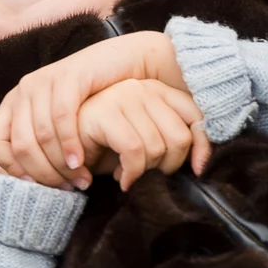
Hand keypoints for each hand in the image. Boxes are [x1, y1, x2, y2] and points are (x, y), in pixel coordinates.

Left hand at [0, 33, 188, 188]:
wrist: (125, 64)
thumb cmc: (92, 103)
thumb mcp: (58, 127)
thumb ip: (38, 150)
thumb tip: (15, 183)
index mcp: (12, 104)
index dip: (9, 167)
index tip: (36, 186)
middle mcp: (22, 91)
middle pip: (19, 144)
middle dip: (44, 174)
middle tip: (66, 189)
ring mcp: (44, 80)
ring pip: (41, 135)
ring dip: (60, 165)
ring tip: (80, 180)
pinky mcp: (67, 76)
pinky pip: (62, 117)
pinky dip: (70, 144)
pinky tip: (80, 160)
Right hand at [79, 80, 210, 190]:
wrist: (65, 143)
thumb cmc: (107, 145)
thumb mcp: (147, 143)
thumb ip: (172, 145)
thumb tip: (200, 166)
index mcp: (159, 90)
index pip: (196, 116)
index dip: (203, 147)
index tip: (197, 171)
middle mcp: (144, 88)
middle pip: (179, 138)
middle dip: (166, 167)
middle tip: (147, 174)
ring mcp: (124, 96)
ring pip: (157, 147)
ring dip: (144, 173)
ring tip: (130, 176)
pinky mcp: (106, 112)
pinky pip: (134, 150)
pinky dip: (131, 173)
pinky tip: (122, 179)